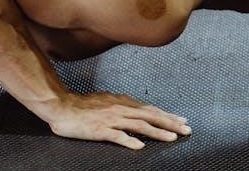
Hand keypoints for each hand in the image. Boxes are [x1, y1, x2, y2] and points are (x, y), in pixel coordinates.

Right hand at [45, 92, 191, 148]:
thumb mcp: (108, 101)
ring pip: (140, 125)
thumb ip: (123, 105)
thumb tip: (137, 109)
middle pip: (151, 116)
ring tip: (172, 138)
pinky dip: (130, 141)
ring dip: (158, 132)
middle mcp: (121, 109)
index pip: (151, 110)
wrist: (62, 106)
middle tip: (186, 130)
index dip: (168, 115)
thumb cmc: (83, 106)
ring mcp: (111, 119)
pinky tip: (141, 147)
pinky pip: (117, 136)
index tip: (182, 120)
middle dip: (170, 123)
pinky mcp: (100, 130)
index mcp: (124, 103)